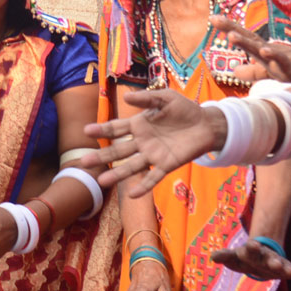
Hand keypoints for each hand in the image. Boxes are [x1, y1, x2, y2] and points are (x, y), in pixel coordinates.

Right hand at [82, 89, 224, 196]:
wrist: (206, 124)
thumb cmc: (184, 109)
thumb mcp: (165, 98)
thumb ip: (147, 98)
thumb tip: (126, 97)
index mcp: (139, 125)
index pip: (116, 128)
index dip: (102, 130)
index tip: (86, 131)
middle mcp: (142, 142)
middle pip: (118, 150)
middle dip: (102, 155)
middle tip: (84, 161)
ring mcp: (153, 155)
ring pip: (131, 166)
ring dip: (117, 174)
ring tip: (102, 181)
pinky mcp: (167, 165)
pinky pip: (153, 177)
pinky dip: (144, 186)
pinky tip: (132, 194)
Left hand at [210, 16, 290, 86]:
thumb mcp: (268, 72)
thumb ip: (252, 71)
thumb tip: (234, 72)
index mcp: (261, 50)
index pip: (243, 36)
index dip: (228, 27)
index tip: (213, 18)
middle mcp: (267, 51)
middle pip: (247, 38)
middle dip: (231, 29)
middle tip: (215, 19)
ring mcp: (278, 58)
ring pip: (260, 49)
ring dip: (246, 42)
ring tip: (232, 36)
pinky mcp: (290, 66)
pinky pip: (280, 60)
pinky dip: (272, 55)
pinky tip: (264, 51)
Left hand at [211, 238, 290, 283]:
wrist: (262, 256)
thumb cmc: (244, 258)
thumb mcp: (233, 258)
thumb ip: (225, 257)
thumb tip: (212, 256)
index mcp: (252, 252)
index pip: (250, 249)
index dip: (251, 248)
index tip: (254, 244)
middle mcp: (266, 256)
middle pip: (268, 258)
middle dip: (272, 261)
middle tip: (276, 264)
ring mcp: (278, 262)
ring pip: (282, 265)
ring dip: (285, 268)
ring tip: (290, 272)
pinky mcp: (287, 269)